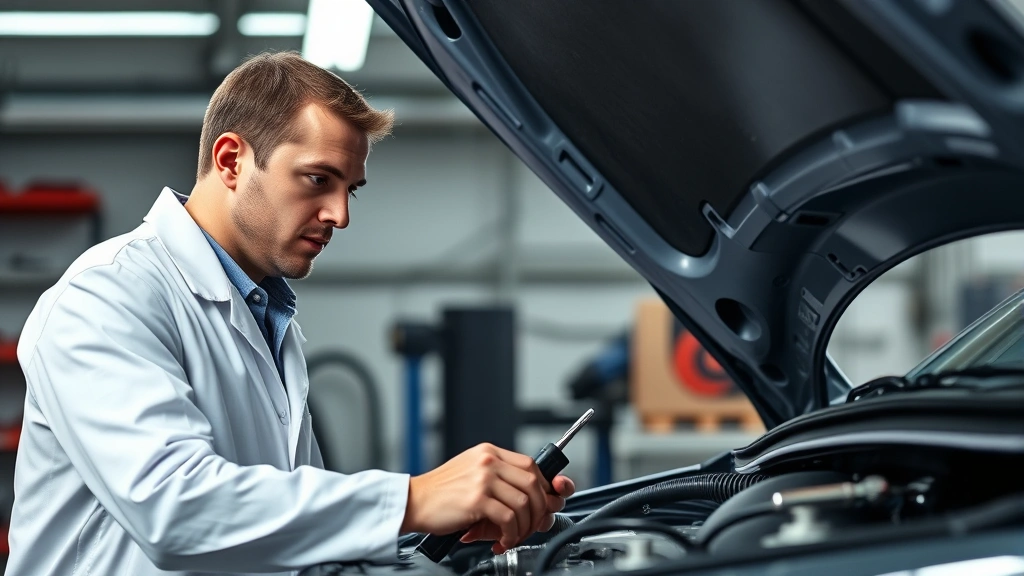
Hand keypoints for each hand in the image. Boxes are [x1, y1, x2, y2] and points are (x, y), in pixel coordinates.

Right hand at [400, 443, 575, 552]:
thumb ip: (498, 476)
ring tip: (514, 536)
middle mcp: (488, 461)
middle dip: (539, 510)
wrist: (414, 501)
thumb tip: (531, 495)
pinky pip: (509, 519)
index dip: (542, 487)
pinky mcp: (477, 499)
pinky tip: (503, 540)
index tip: (542, 504)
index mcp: (489, 452)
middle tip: (533, 526)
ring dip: (525, 526)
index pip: (530, 465)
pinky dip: (511, 534)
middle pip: (533, 483)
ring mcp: (483, 479)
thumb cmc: (442, 493)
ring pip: (524, 503)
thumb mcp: (472, 472)